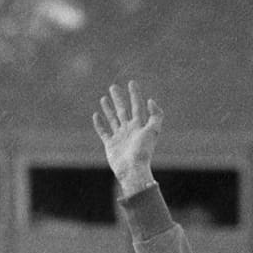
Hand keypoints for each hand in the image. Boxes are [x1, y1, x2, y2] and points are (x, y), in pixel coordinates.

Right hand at [92, 80, 163, 195]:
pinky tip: (96, 115)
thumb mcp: (154, 131)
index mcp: (140, 126)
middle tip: (113, 86)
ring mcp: (120, 137)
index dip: (135, 94)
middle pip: (123, 110)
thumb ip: (156, 115)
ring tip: (104, 98)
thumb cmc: (144, 151)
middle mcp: (129, 130)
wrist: (132, 169)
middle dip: (119, 98)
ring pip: (113, 119)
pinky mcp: (111, 145)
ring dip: (109, 108)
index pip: (137, 106)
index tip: (131, 82)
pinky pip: (104, 132)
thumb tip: (151, 100)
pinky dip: (99, 124)